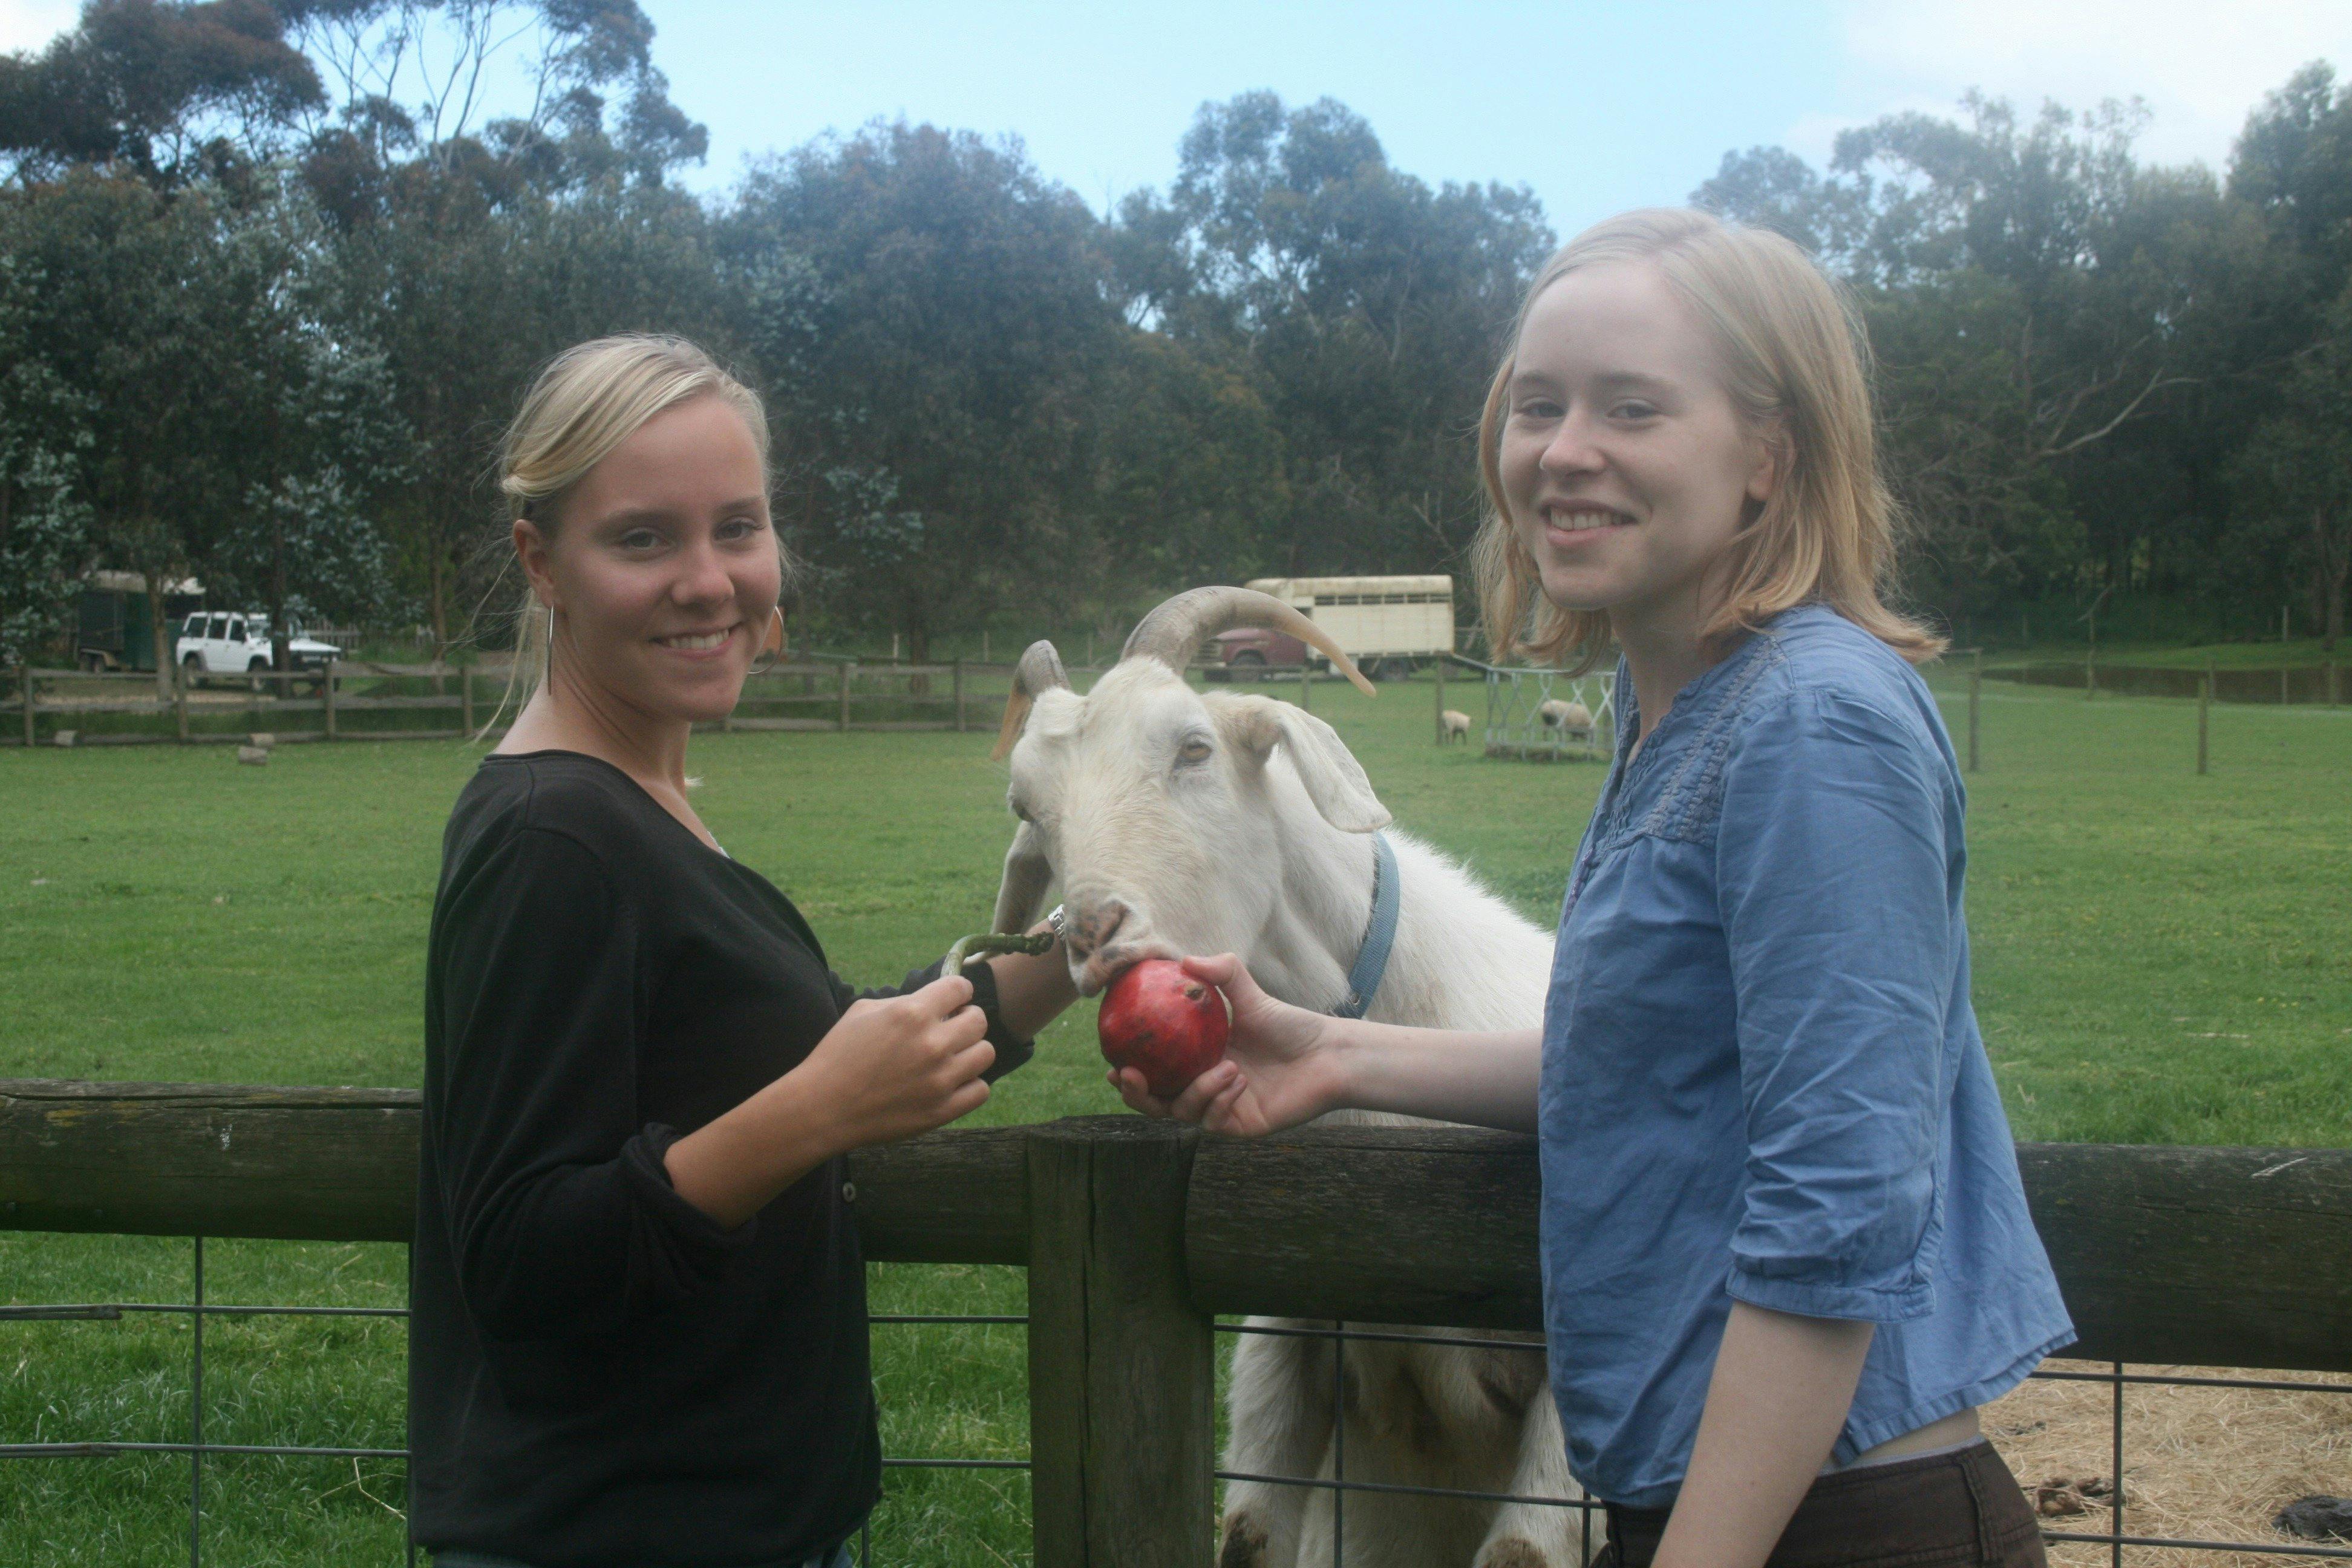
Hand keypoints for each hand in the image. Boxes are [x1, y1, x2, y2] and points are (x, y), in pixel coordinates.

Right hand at [803, 975, 994, 1147]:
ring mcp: (940, 1079)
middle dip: (967, 1019)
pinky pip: (981, 1090)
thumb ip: (903, 1001)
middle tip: (951, 1028)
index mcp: (912, 1013)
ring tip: (953, 1056)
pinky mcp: (942, 1110)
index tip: (952, 1000)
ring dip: (971, 1051)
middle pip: (979, 1020)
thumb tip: (933, 1001)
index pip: (961, 988)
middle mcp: (932, 1043)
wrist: (823, 1108)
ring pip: (986, 1053)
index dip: (958, 992)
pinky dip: (970, 1084)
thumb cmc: (838, 1055)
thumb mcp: (863, 1011)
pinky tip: (951, 1082)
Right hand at [1108, 953, 1340, 1135]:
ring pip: (1183, 1112)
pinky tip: (1239, 1082)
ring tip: (1228, 1067)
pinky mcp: (1240, 1126)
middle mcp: (1205, 1087)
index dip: (1129, 1074)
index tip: (1112, 1062)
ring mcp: (1221, 1109)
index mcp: (1198, 1061)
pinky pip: (1213, 1121)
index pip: (1155, 1074)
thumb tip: (1185, 959)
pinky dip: (1219, 1100)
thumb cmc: (1291, 1026)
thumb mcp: (1252, 995)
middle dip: (1137, 1095)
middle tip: (1129, 1075)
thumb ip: (1223, 973)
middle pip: (1157, 1103)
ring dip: (1196, 1090)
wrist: (1327, 1055)